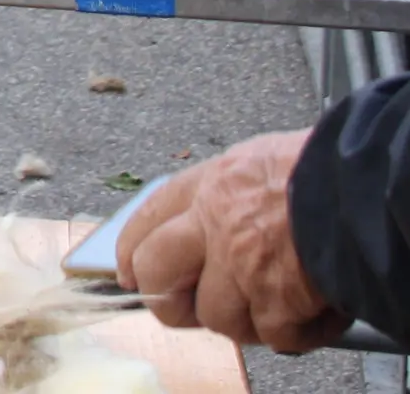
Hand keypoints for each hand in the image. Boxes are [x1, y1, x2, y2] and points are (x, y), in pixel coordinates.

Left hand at [118, 132, 347, 351]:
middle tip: (192, 309)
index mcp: (211, 184)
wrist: (367, 185)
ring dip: (247, 322)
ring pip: (217, 316)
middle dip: (170, 301)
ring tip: (277, 307)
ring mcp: (242, 264)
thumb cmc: (327, 169)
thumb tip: (219, 224)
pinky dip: (296, 334)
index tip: (131, 272)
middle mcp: (215, 223)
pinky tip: (314, 316)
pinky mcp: (278, 300)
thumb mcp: (262, 162)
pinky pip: (274, 336)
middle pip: (158, 274)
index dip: (132, 250)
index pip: (148, 218)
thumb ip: (232, 195)